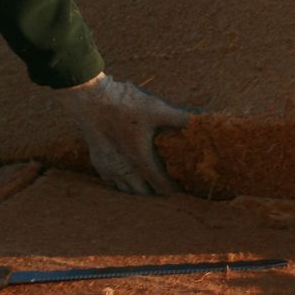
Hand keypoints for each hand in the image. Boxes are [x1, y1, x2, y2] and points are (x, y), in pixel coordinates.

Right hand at [53, 72, 191, 194]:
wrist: (88, 99)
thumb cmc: (123, 103)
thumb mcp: (156, 108)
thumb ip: (181, 116)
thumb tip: (205, 118)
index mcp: (141, 159)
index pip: (161, 185)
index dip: (174, 192)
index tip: (184, 193)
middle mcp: (124, 169)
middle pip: (144, 194)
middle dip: (157, 195)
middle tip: (170, 193)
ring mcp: (109, 168)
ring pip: (126, 191)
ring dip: (139, 192)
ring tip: (151, 190)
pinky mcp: (98, 162)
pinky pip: (112, 183)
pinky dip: (122, 185)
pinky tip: (128, 179)